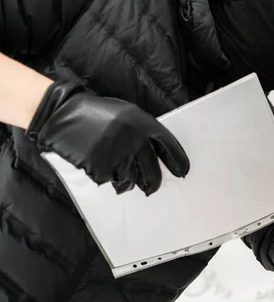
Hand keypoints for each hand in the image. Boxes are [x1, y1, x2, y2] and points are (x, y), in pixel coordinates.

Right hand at [26, 81, 189, 195]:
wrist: (63, 114)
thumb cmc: (95, 113)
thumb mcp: (126, 114)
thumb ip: (142, 132)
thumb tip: (155, 155)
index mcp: (143, 123)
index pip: (168, 145)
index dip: (177, 160)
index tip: (182, 171)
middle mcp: (135, 140)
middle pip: (152, 171)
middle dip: (153, 183)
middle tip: (151, 188)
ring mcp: (119, 155)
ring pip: (131, 179)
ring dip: (127, 181)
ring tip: (116, 172)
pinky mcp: (102, 167)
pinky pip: (111, 179)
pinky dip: (106, 177)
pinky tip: (97, 165)